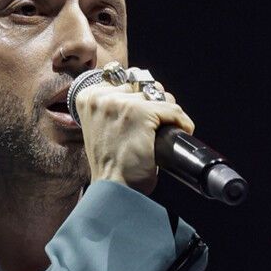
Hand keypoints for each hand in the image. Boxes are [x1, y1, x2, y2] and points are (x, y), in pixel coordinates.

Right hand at [73, 82, 195, 193]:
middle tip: (155, 126)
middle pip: (143, 85)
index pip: (124, 81)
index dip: (140, 97)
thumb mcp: (101, 128)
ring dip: (168, 113)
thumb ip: (114, 107)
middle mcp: (101, 96)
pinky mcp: (141, 114)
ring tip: (163, 131)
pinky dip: (182, 122)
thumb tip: (142, 89)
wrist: (114, 189)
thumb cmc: (111, 165)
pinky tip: (181, 132)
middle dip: (155, 103)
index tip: (144, 115)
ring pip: (160, 96)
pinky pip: (173, 111)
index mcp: (88, 97)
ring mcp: (121, 104)